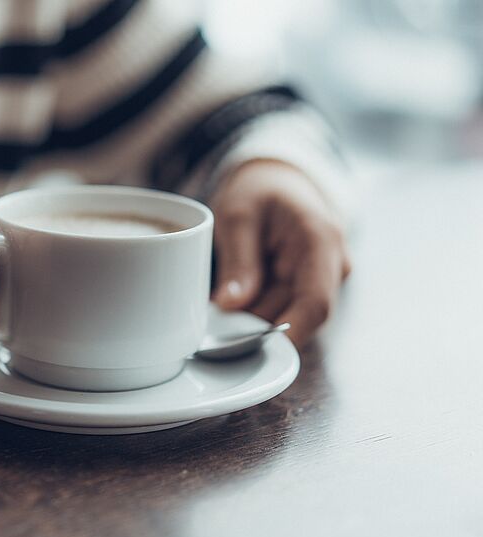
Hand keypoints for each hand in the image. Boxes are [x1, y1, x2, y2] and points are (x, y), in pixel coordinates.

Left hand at [210, 160, 350, 346]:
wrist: (276, 179)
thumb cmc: (259, 190)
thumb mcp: (237, 215)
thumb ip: (238, 261)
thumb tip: (232, 306)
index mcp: (320, 241)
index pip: (315, 304)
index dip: (286, 334)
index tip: (250, 349)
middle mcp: (331, 264)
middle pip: (294, 314)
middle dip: (253, 322)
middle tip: (212, 314)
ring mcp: (322, 278)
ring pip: (284, 315)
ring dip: (251, 314)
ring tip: (223, 294)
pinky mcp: (307, 287)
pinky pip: (280, 308)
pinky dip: (255, 307)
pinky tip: (238, 293)